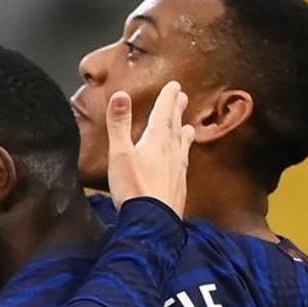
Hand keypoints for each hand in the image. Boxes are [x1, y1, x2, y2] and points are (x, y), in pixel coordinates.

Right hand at [106, 82, 193, 217]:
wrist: (153, 221)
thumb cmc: (133, 187)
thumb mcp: (120, 153)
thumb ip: (119, 124)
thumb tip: (120, 94)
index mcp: (156, 140)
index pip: (163, 113)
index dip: (168, 98)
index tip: (175, 85)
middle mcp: (171, 152)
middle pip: (175, 126)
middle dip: (177, 110)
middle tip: (183, 97)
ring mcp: (178, 169)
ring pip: (182, 145)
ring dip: (183, 132)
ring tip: (188, 127)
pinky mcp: (179, 186)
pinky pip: (184, 163)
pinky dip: (183, 155)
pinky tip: (183, 161)